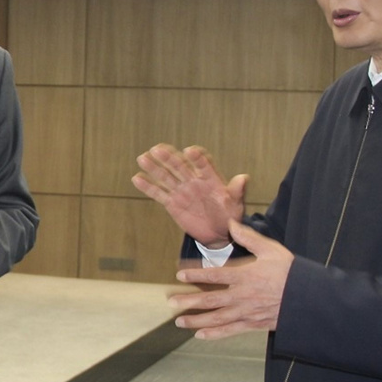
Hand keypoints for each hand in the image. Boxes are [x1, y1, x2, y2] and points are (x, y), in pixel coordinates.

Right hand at [133, 143, 248, 248]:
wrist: (219, 232)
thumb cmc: (230, 215)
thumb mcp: (236, 205)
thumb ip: (237, 191)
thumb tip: (244, 178)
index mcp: (211, 178)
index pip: (203, 164)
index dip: (197, 158)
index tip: (190, 151)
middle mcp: (194, 180)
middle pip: (180, 166)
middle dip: (169, 158)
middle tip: (158, 149)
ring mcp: (182, 190)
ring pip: (166, 176)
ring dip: (154, 167)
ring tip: (143, 158)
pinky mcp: (172, 203)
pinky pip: (159, 193)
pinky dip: (148, 186)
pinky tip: (137, 178)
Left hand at [169, 221, 292, 339]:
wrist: (310, 298)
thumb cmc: (292, 272)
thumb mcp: (271, 250)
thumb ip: (249, 237)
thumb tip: (231, 223)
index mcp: (245, 275)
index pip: (214, 274)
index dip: (196, 274)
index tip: (180, 274)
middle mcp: (242, 295)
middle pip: (210, 300)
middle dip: (188, 301)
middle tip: (171, 302)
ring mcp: (246, 312)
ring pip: (216, 318)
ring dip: (196, 320)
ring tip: (179, 321)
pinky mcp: (253, 324)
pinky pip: (230, 331)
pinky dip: (214, 334)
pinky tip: (200, 335)